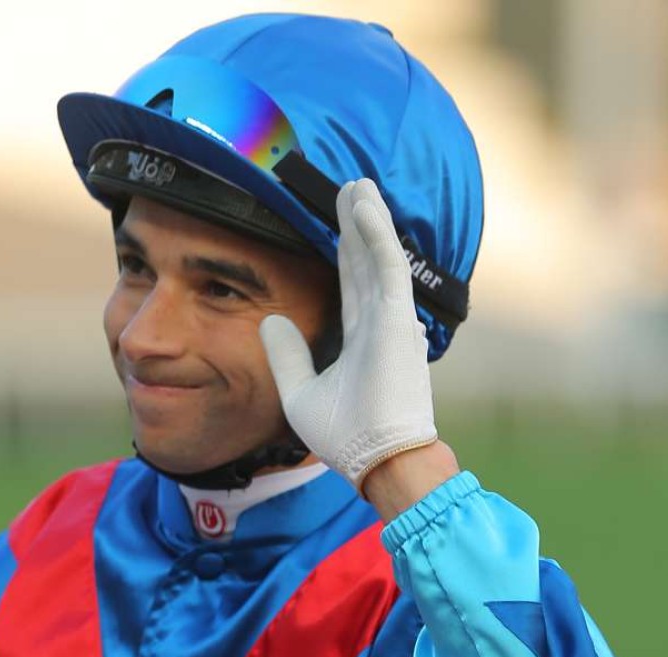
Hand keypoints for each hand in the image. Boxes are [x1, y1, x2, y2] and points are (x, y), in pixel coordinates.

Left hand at [259, 178, 438, 494]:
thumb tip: (269, 320)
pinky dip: (377, 235)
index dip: (342, 252)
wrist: (374, 460)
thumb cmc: (343, 436)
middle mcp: (377, 323)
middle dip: (354, 225)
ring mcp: (390, 320)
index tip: (332, 223)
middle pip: (362, 262)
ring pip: (377, 256)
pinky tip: (365, 207)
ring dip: (367, 219)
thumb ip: (286, 355)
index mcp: (359, 339)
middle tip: (347, 188)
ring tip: (357, 184)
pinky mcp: (398, 320)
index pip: (348, 284)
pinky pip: (387, 267)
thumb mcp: (299, 392)